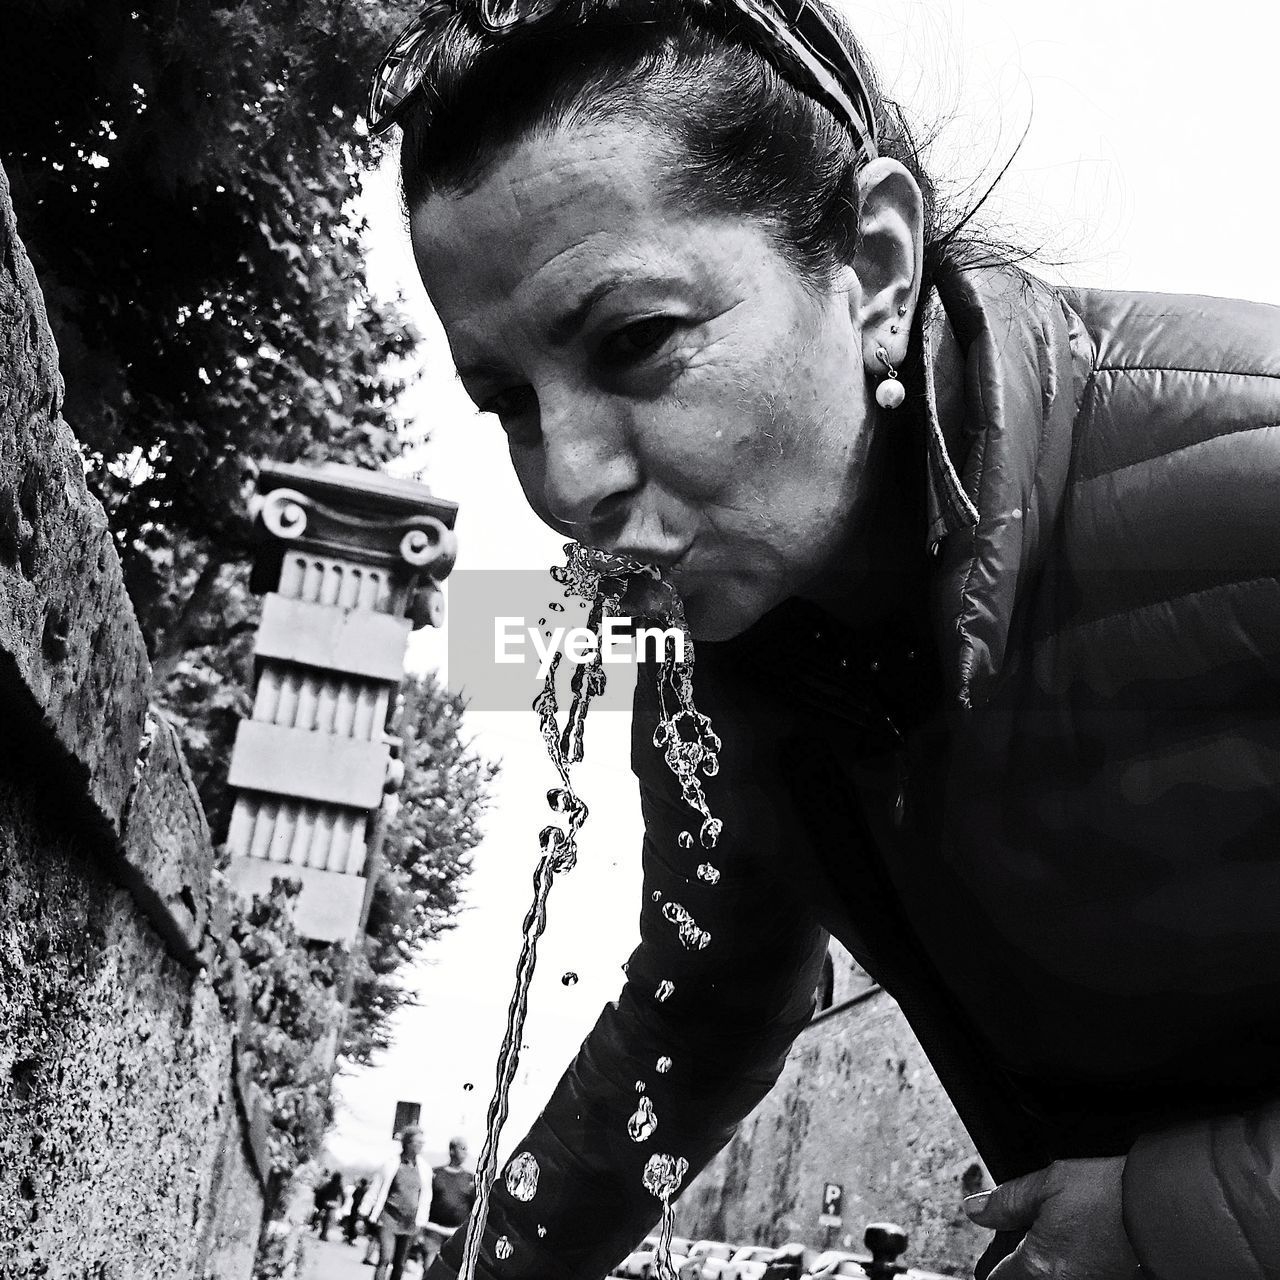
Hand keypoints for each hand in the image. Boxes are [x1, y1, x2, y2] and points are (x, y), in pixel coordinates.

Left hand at [964, 1157, 1139, 1278]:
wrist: (1163, 1203)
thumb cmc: (1110, 1191)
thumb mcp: (1047, 1183)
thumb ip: (1007, 1201)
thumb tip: (976, 1210)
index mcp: (1041, 1268)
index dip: (994, 1262)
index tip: (1000, 1247)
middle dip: (1020, 1266)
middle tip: (1028, 1240)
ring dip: (1048, 1267)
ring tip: (1060, 1239)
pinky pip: (1080, 1279)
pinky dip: (1072, 1269)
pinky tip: (1081, 1247)